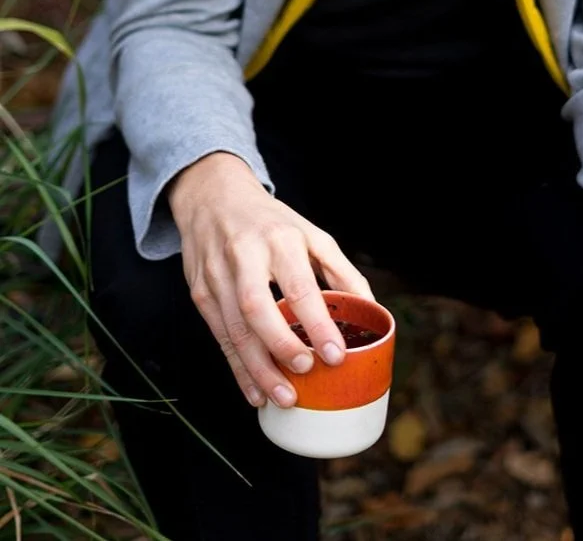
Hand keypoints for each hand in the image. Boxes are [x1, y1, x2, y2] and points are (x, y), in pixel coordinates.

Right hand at [168, 152, 373, 409]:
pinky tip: (256, 392)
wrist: (213, 196)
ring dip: (258, 369)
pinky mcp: (200, 293)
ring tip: (285, 397)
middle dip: (281, 346)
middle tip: (305, 372)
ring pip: (234, 330)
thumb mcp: (310, 233)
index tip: (335, 354)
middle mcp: (245, 255)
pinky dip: (238, 369)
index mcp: (280, 238)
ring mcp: (217, 276)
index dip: (317, 323)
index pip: (298, 285)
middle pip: (257, 308)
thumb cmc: (270, 221)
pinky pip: (219, 337)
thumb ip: (340, 271)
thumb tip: (371, 309)